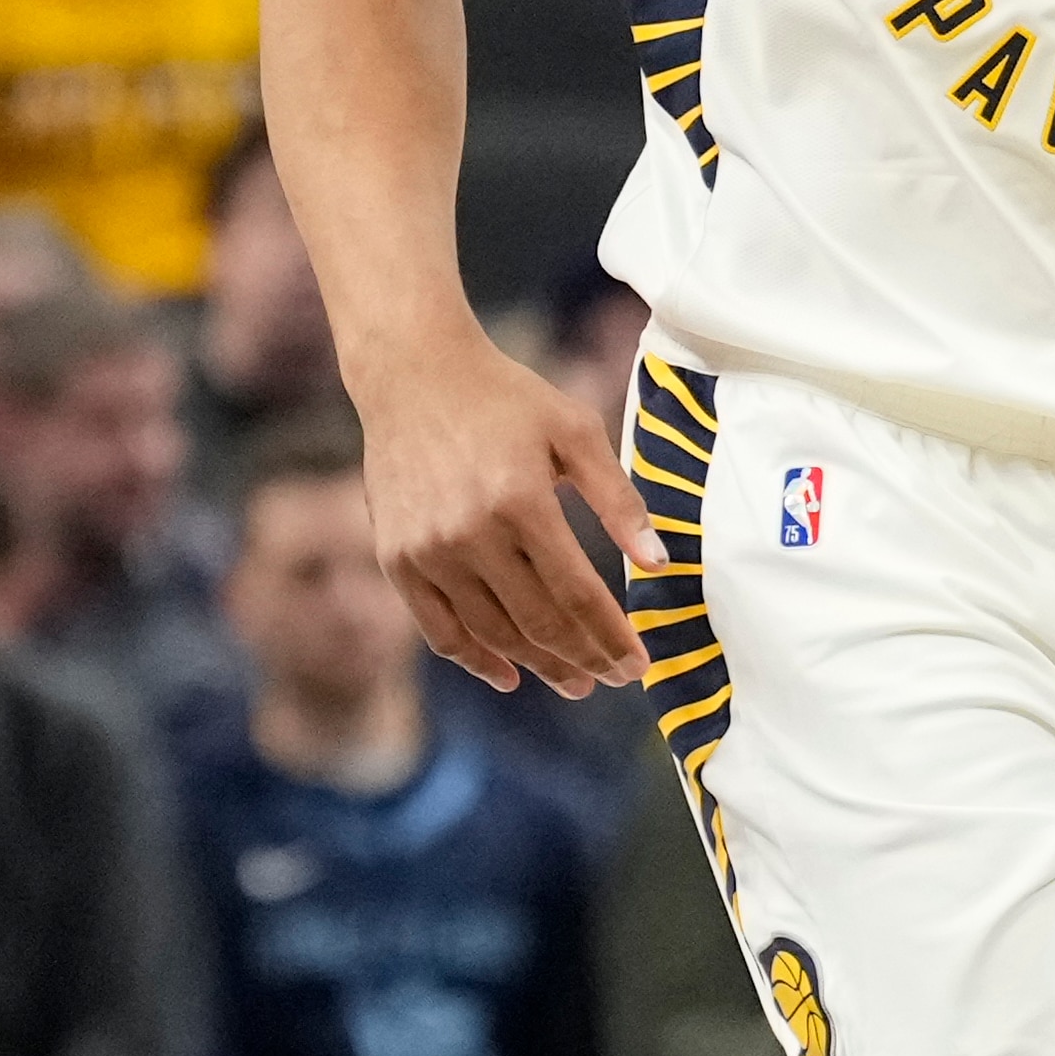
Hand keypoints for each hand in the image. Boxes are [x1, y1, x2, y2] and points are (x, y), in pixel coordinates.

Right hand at [361, 342, 662, 699]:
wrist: (413, 373)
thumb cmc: (506, 399)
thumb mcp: (575, 430)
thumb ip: (619, 498)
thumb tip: (658, 563)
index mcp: (521, 501)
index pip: (577, 594)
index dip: (611, 637)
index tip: (638, 664)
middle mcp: (469, 533)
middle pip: (537, 622)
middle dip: (584, 659)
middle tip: (614, 678)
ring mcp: (427, 550)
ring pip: (491, 633)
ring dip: (538, 666)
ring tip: (573, 682)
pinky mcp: (396, 558)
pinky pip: (438, 629)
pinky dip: (475, 659)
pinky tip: (509, 675)